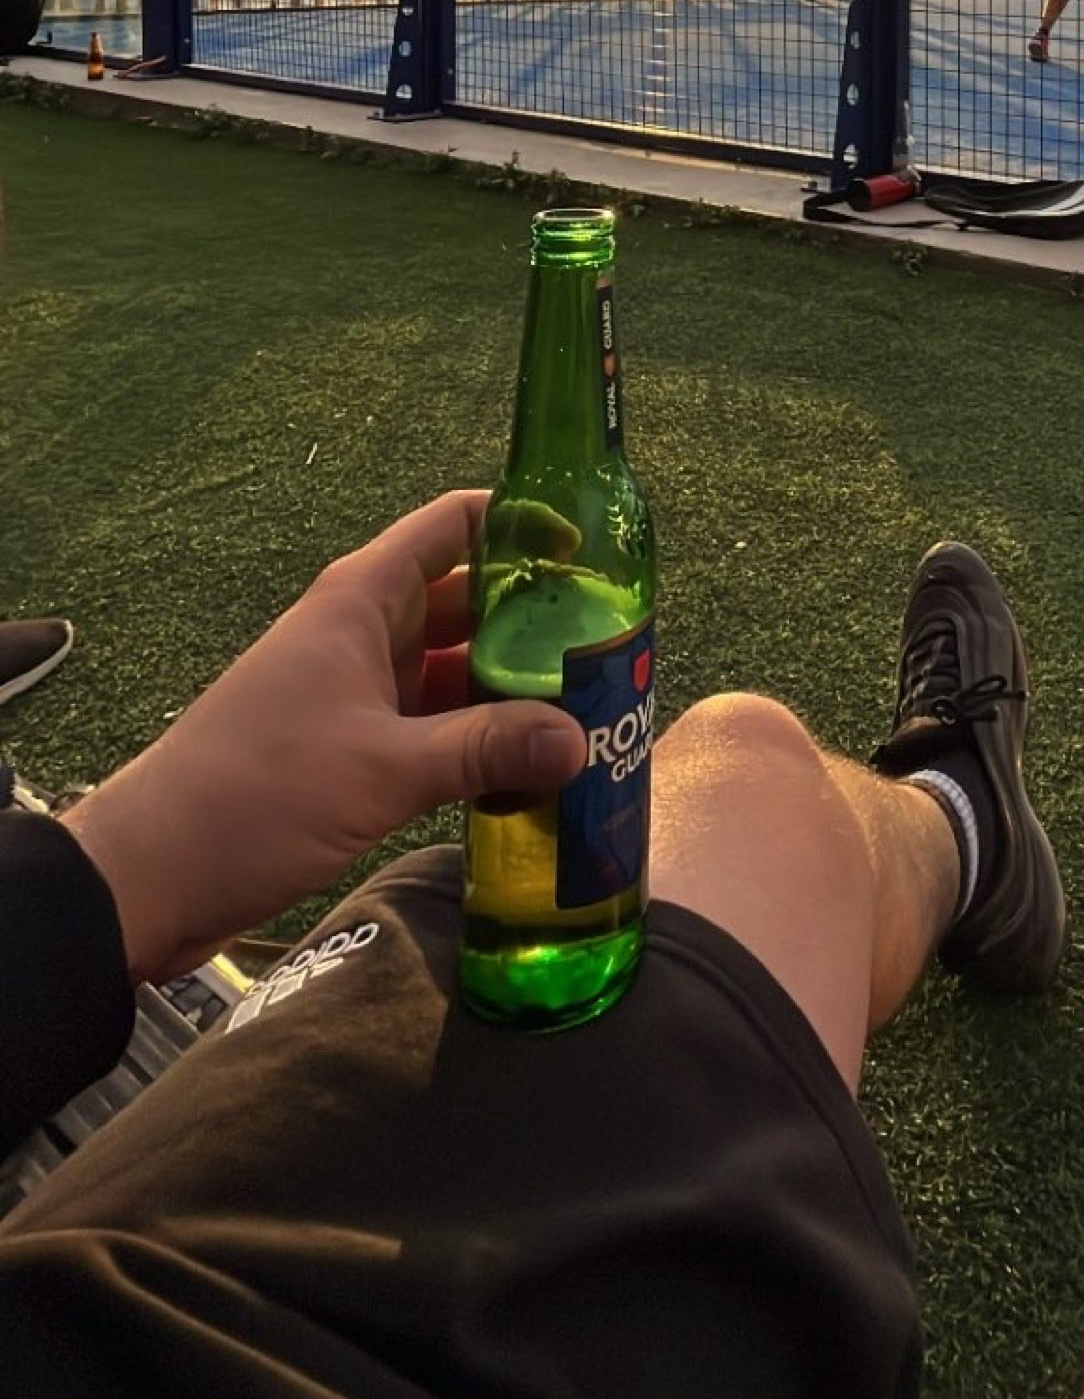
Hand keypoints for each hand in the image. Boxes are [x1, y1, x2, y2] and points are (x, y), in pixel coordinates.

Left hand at [63, 492, 585, 984]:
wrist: (149, 875)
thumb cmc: (256, 793)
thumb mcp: (382, 769)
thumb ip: (485, 749)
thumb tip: (579, 739)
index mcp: (361, 601)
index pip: (454, 526)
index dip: (521, 524)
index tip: (595, 549)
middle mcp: (361, 633)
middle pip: (467, 602)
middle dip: (537, 621)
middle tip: (619, 649)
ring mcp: (354, 693)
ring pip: (453, 671)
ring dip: (512, 690)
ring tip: (594, 711)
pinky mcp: (349, 751)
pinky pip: (431, 726)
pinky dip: (477, 740)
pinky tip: (531, 769)